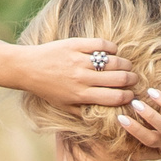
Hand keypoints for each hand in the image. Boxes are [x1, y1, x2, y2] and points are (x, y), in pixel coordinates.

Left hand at [15, 37, 138, 108]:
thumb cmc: (46, 88)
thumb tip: (101, 115)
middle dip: (131, 79)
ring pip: (112, 61)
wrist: (27, 68)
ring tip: (126, 65)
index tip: (131, 94)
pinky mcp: (75, 45)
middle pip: (118, 79)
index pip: (114, 97)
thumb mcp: (63, 105)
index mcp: (80, 95)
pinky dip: (111, 47)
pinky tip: (113, 51)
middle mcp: (81, 78)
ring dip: (124, 63)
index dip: (127, 96)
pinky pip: (101, 44)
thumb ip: (82, 111)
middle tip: (133, 78)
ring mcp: (79, 60)